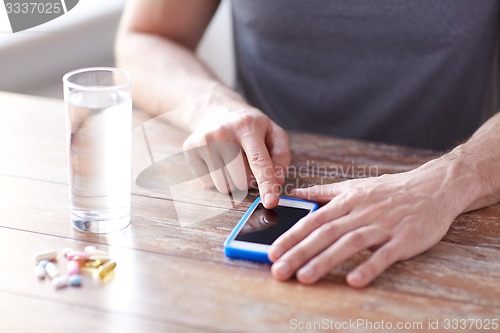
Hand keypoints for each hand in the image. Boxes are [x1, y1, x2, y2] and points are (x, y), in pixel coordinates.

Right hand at [183, 101, 289, 207]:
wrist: (216, 109)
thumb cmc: (249, 126)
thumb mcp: (272, 132)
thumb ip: (281, 156)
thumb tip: (278, 181)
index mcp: (247, 126)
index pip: (258, 160)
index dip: (266, 183)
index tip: (271, 201)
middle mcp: (223, 133)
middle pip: (241, 179)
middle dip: (249, 180)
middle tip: (247, 163)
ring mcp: (204, 142)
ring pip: (225, 186)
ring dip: (233, 182)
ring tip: (233, 162)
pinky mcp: (191, 150)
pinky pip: (209, 184)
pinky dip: (217, 179)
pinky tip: (218, 162)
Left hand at [268, 162, 465, 286]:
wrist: (434, 187)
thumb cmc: (390, 190)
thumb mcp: (355, 186)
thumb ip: (323, 192)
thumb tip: (294, 194)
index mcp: (348, 200)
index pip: (314, 219)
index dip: (292, 235)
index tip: (272, 251)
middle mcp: (362, 212)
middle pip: (326, 232)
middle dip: (300, 252)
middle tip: (279, 270)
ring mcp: (383, 225)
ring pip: (350, 242)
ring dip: (326, 260)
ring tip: (305, 277)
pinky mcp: (405, 239)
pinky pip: (385, 254)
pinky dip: (369, 266)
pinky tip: (354, 280)